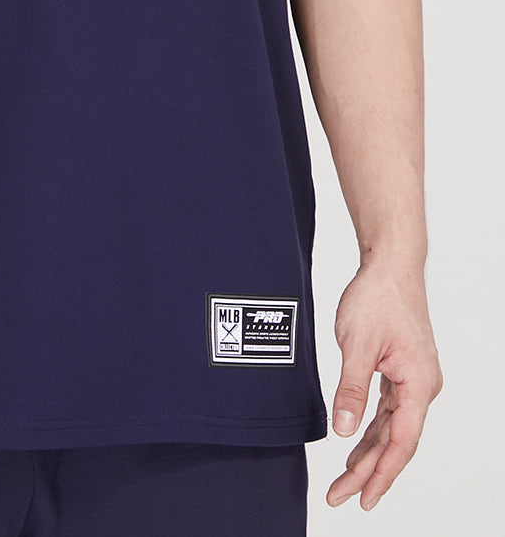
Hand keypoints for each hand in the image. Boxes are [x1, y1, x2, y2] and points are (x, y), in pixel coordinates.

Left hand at [326, 258, 441, 509]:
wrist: (390, 264)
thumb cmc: (378, 297)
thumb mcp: (357, 344)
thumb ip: (351, 389)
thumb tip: (345, 431)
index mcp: (418, 384)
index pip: (401, 442)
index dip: (381, 474)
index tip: (362, 498)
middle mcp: (422, 386)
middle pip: (396, 440)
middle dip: (368, 470)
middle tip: (341, 496)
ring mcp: (413, 378)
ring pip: (392, 426)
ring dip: (370, 452)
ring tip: (345, 478)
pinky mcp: (403, 369)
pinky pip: (389, 409)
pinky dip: (373, 427)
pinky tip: (358, 441)